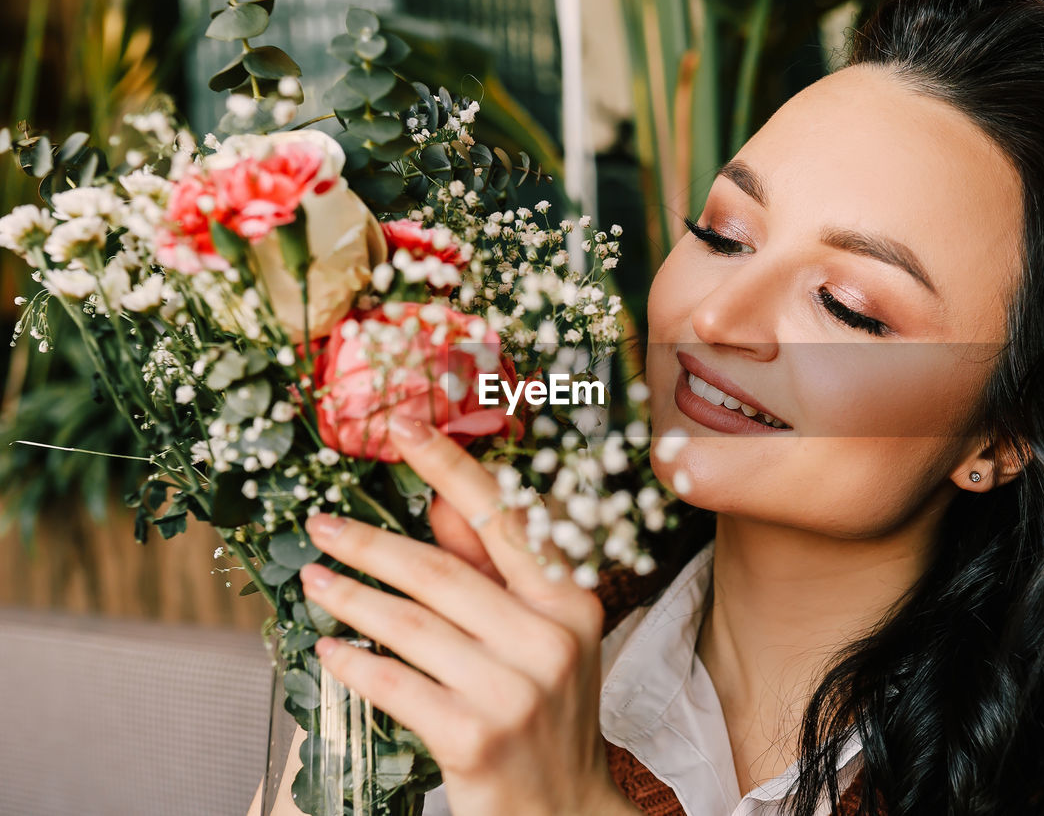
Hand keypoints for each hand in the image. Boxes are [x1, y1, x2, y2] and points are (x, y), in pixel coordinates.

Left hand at [297, 414, 640, 815]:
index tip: (404, 426)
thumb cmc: (546, 710)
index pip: (503, 517)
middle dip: (369, 543)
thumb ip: (491, 568)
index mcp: (570, 600)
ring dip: (349, 599)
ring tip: (313, 581)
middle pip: (440, 572)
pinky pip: (394, 684)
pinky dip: (353, 663)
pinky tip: (327, 650)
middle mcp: (551, 637)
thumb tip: (442, 498)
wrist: (563, 809)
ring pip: (409, 625)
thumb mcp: (537, 632)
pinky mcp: (475, 738)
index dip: (449, 466)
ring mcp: (516, 690)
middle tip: (320, 524)